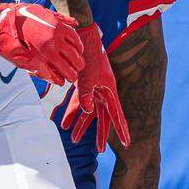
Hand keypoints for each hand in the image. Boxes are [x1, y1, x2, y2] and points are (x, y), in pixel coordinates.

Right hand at [0, 2, 84, 84]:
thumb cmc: (19, 16)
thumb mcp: (42, 12)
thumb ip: (60, 19)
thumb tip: (76, 23)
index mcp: (58, 28)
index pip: (78, 44)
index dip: (79, 51)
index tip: (76, 54)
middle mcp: (55, 42)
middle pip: (77, 60)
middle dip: (77, 65)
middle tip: (75, 67)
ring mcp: (45, 54)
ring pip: (68, 71)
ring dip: (69, 75)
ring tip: (67, 76)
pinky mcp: (34, 64)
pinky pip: (53, 77)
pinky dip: (56, 80)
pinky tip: (57, 79)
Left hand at [61, 23, 130, 151]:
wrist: (83, 37)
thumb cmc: (88, 55)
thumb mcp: (87, 76)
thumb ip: (87, 94)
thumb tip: (88, 111)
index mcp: (109, 90)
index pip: (116, 114)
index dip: (121, 128)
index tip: (126, 142)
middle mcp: (103, 92)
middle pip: (102, 117)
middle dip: (100, 133)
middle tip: (100, 150)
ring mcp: (93, 88)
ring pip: (88, 112)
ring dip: (80, 125)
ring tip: (73, 139)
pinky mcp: (83, 85)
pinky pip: (78, 102)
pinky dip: (70, 112)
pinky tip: (62, 122)